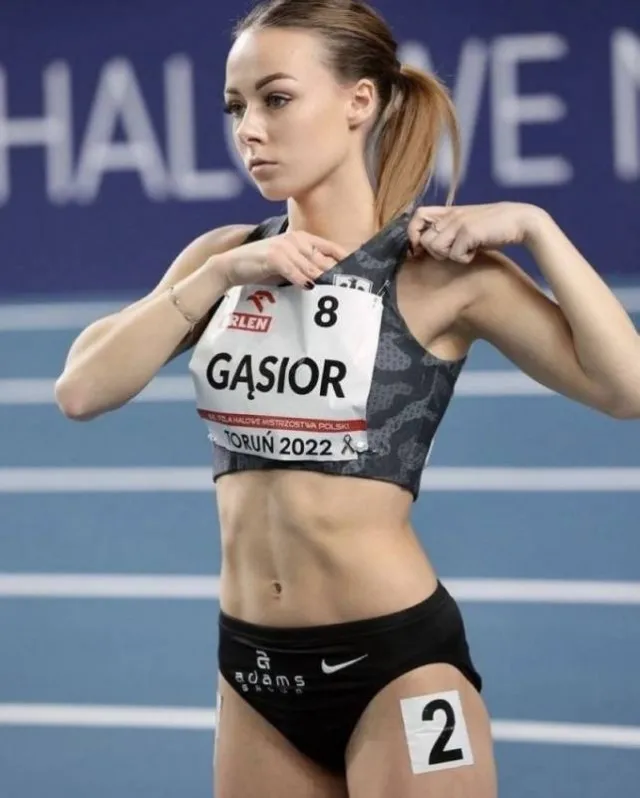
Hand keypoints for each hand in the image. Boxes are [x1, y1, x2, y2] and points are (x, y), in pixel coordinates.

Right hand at [220, 230, 348, 289]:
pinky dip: (301, 279)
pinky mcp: (274, 257)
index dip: (346, 259)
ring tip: (335, 293)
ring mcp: (285, 246)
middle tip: (351, 289)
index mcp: (302, 238)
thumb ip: (307, 267)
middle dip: (337, 274)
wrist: (233, 265)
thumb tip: (329, 280)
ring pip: (310, 267)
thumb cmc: (263, 266)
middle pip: (324, 259)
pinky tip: (309, 288)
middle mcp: (296, 239)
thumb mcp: (288, 264)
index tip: (360, 272)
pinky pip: (293, 270)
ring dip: (322, 280)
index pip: (330, 248)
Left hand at [407, 202, 541, 263]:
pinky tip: (475, 253)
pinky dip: (464, 259)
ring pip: (435, 247)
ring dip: (448, 256)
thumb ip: (450, 231)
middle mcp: (452, 214)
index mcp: (450, 211)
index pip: (418, 215)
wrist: (522, 222)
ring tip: (465, 252)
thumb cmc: (495, 229)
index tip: (420, 249)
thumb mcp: (468, 227)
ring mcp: (460, 221)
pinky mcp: (469, 231)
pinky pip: (454, 254)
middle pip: (424, 239)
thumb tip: (425, 248)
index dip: (413, 233)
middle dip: (435, 253)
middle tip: (453, 253)